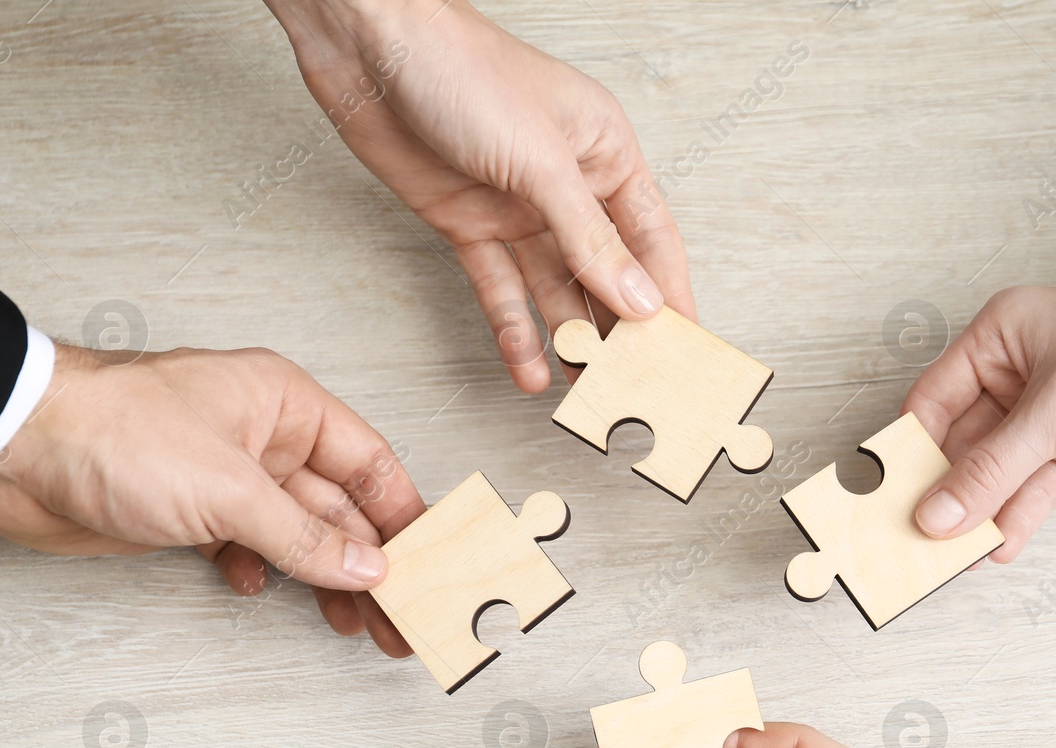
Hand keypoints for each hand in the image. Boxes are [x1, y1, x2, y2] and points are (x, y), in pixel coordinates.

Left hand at [0, 342, 426, 653]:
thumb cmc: (114, 430)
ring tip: (357, 624)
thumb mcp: (229, 489)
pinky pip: (245, 547)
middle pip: (339, 508)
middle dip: (371, 562)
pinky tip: (261, 590)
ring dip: (323, 578)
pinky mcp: (186, 511)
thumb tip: (367, 568)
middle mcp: (261, 438)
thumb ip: (304, 535)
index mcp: (285, 405)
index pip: (369, 462)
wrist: (14, 449)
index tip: (433, 561)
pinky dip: (259, 571)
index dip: (404, 513)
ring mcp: (224, 476)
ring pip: (295, 535)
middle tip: (404, 615)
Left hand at [264, 0, 695, 392]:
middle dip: (621, 328)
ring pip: (555, 289)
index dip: (672, 296)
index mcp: (605, 153)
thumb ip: (590, 238)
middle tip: (636, 384)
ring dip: (570, 338)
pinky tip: (530, 368)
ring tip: (586, 392)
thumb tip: (639, 299)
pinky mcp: (469, 225)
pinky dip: (514, 330)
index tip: (688, 349)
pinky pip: (501, 289)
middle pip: (607, 272)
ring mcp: (517, 208)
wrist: (368, 47)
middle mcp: (567, 185)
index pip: (653, 240)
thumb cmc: (463, 69)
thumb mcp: (541, 161)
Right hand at [903, 253, 1055, 560]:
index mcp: (995, 339)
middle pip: (960, 445)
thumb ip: (993, 469)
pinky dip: (1017, 517)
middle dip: (944, 493)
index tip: (886, 502)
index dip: (909, 454)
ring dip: (979, 513)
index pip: (930, 404)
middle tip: (917, 541)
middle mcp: (1013, 375)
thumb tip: (937, 514)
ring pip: (996, 473)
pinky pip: (1033, 488)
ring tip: (954, 557)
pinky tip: (999, 546)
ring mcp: (1046, 414)